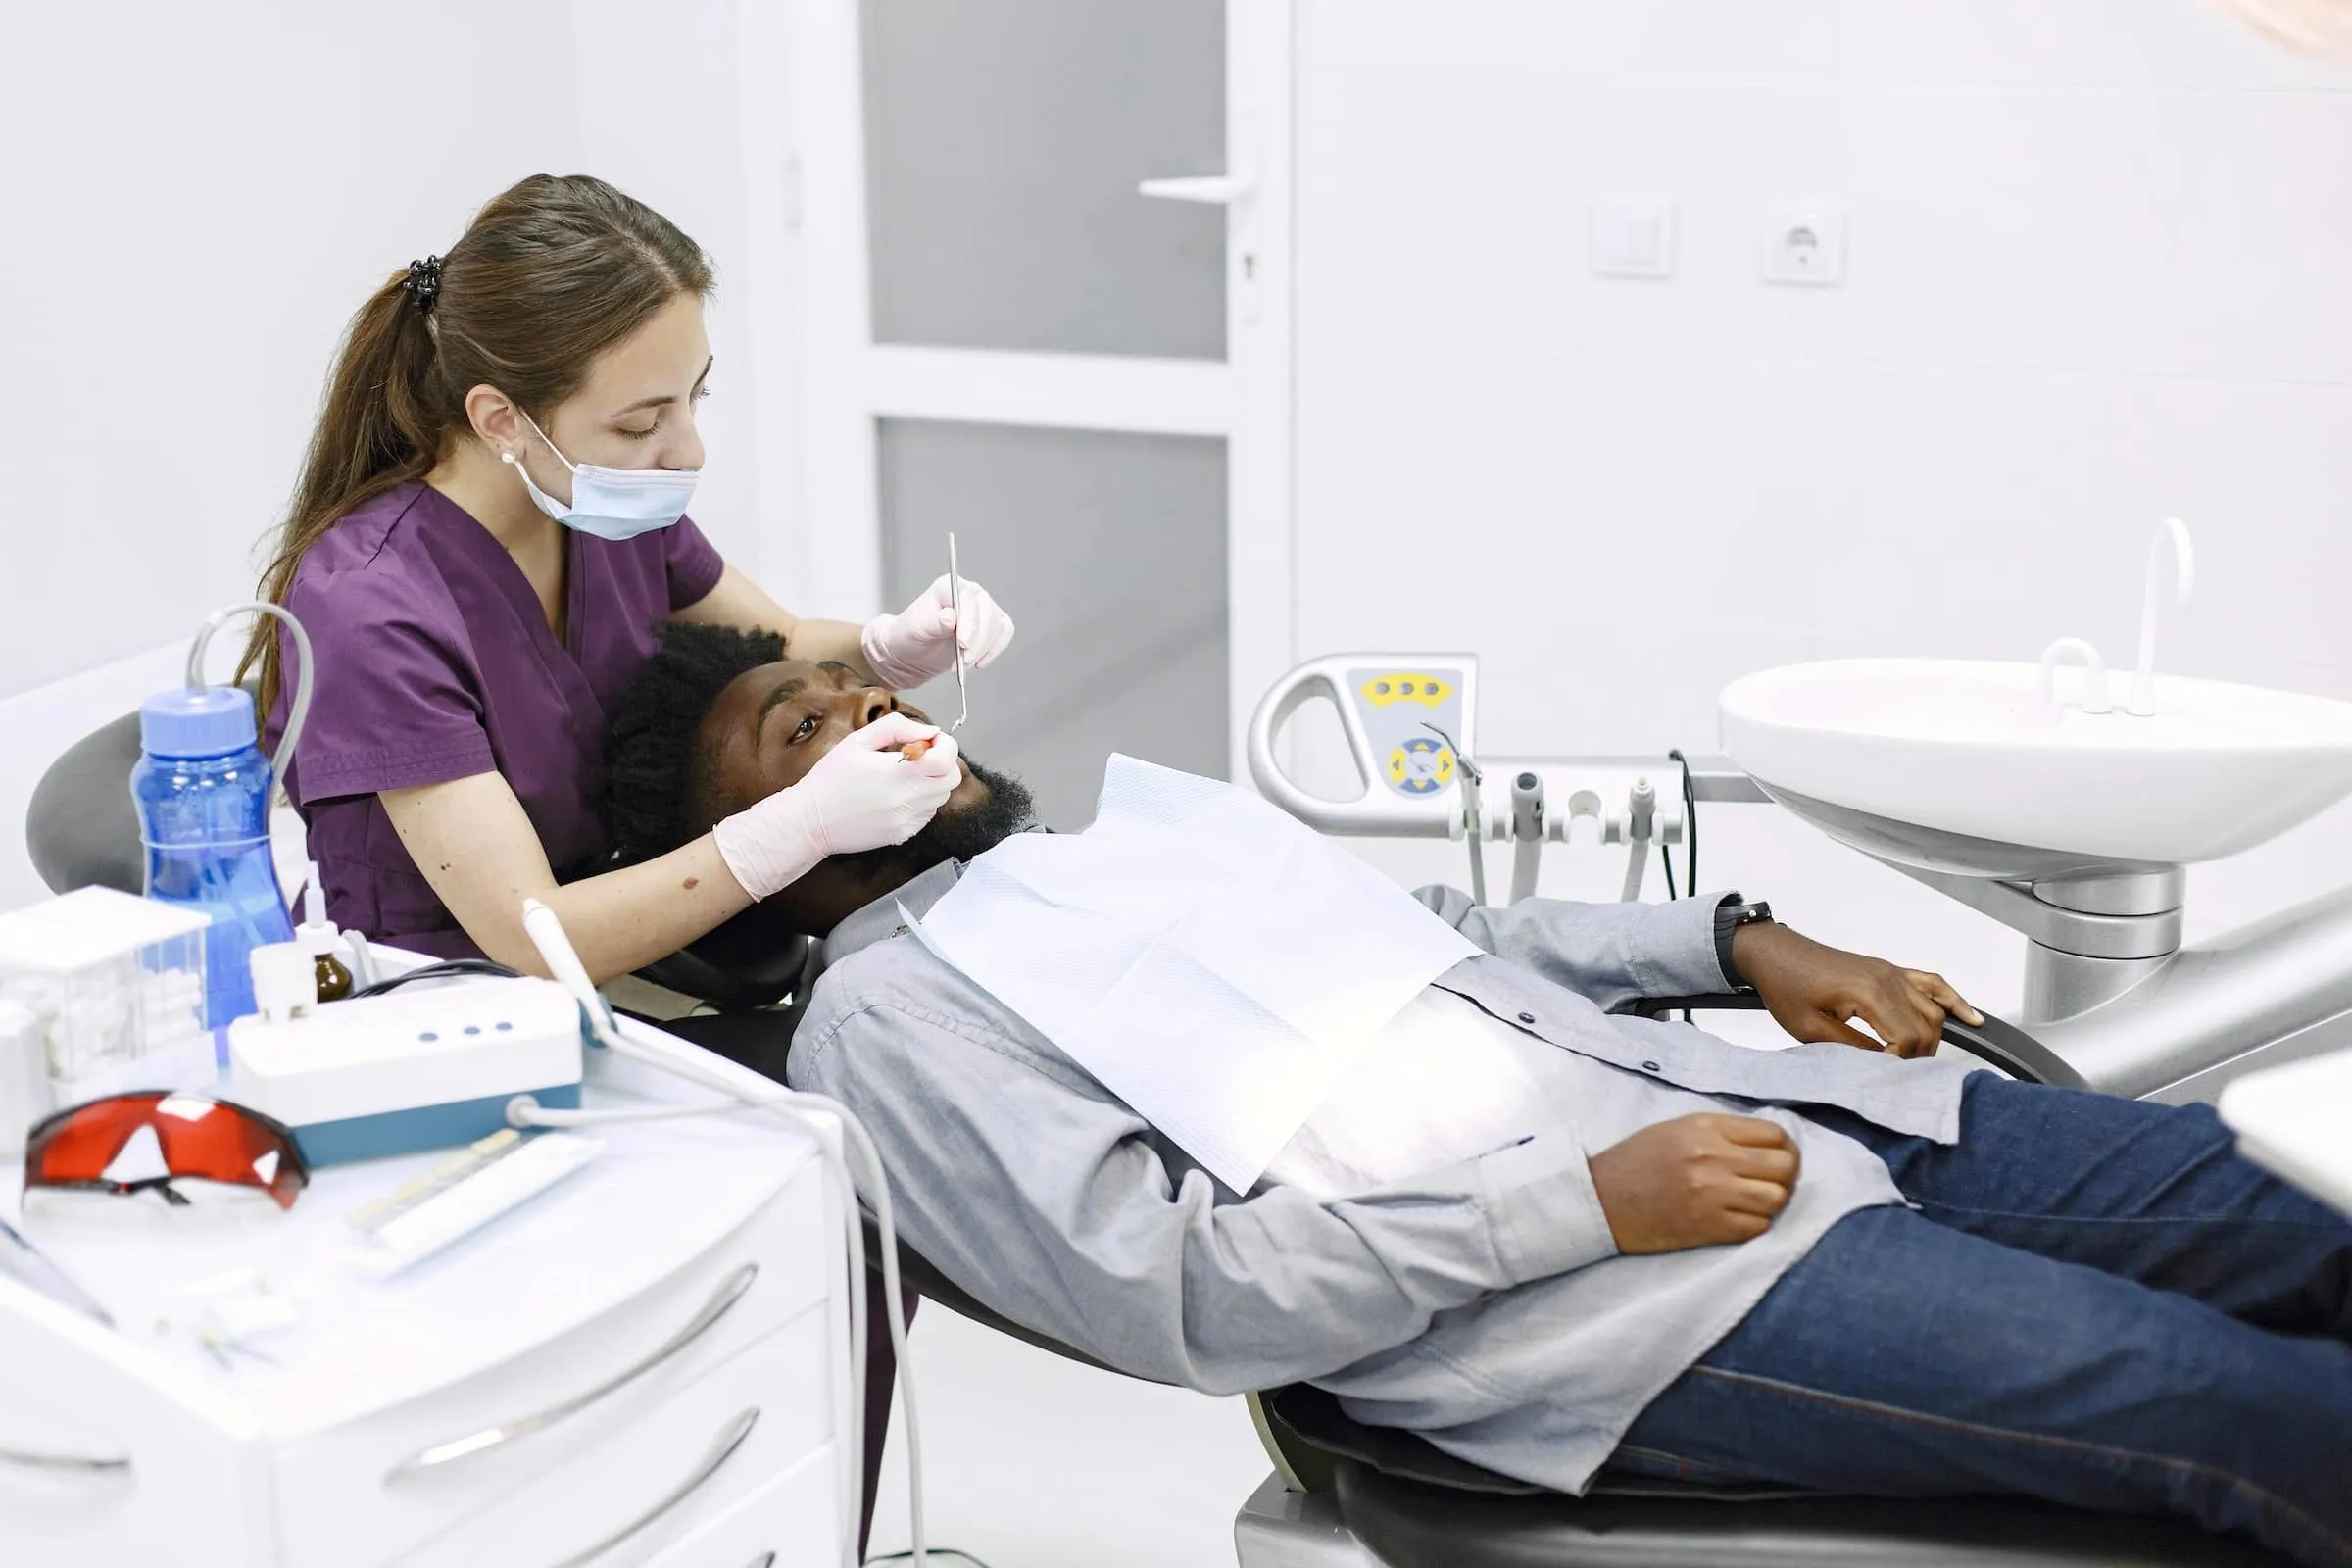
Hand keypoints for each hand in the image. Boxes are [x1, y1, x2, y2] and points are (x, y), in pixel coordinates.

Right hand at [710, 715, 959, 897]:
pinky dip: (920, 801)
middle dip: (942, 762)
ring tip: (904, 774)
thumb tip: (928, 732)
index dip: (945, 746)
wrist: (810, 821)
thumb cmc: (830, 778)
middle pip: (950, 780)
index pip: (945, 761)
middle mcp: (907, 801)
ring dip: (931, 781)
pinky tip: (896, 794)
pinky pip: (926, 814)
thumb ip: (897, 728)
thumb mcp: (857, 741)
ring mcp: (907, 821)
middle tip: (920, 755)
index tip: (929, 740)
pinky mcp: (902, 834)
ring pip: (940, 798)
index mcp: (898, 775)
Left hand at [860, 575, 1017, 688]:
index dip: (969, 621)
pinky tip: (979, 662)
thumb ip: (933, 623)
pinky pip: (1004, 633)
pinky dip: (994, 650)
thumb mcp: (915, 630)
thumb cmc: (910, 636)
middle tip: (964, 659)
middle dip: (978, 640)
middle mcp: (968, 593)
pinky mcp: (991, 625)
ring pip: (997, 624)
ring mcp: (982, 609)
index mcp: (947, 587)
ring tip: (964, 664)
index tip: (963, 643)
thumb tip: (950, 617)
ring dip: (984, 649)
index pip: (967, 598)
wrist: (912, 652)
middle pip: (987, 611)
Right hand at [1589, 1114, 1800, 1253]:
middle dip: (1786, 1175)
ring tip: (1756, 1202)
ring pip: (1777, 1198)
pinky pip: (1758, 1227)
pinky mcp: (1708, 1226)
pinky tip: (1739, 1219)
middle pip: (1784, 1166)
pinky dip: (1755, 1224)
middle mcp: (1714, 1157)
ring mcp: (1713, 1193)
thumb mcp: (1677, 1129)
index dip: (1785, 1148)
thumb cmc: (1636, 1162)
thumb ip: (1721, 1132)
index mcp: (1706, 1127)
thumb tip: (1766, 1144)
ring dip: (1772, 1202)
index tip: (1778, 1158)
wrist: (1600, 1200)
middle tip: (1772, 1183)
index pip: (1774, 1134)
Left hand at [1732, 921, 1982, 1058]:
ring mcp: (1892, 973)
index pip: (1907, 1039)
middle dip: (1917, 1056)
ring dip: (1932, 1037)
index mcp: (1869, 993)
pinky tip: (1971, 1018)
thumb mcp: (1810, 1029)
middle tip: (1895, 1073)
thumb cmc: (1786, 986)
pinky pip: (1932, 983)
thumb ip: (1851, 1049)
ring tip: (1917, 1060)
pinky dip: (1954, 1000)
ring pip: (1934, 1010)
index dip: (1899, 1064)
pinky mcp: (1890, 971)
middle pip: (1926, 1027)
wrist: (1775, 954)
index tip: (1882, 1075)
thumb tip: (1882, 1066)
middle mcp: (1888, 980)